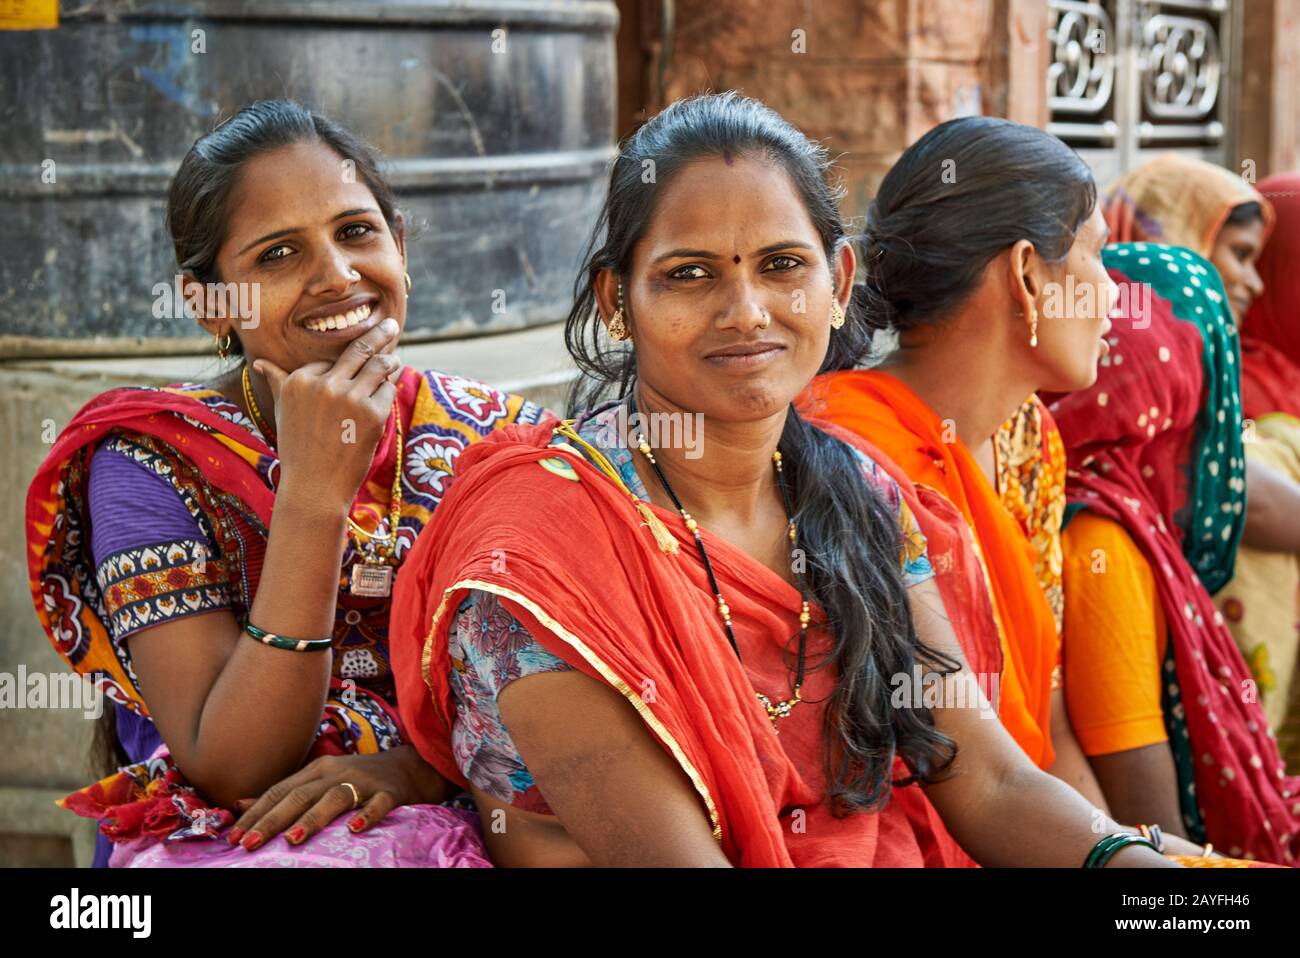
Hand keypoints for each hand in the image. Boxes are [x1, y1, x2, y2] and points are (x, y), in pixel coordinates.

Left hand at [225, 745, 449, 850]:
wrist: (410, 766)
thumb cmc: (359, 778)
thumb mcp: (320, 779)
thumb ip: (285, 791)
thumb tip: (240, 803)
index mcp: (316, 770)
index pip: (279, 791)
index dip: (255, 813)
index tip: (233, 836)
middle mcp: (336, 772)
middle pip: (299, 795)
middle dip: (272, 820)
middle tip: (249, 843)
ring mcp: (363, 782)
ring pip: (333, 799)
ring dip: (312, 819)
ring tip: (292, 840)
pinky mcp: (389, 792)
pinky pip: (377, 804)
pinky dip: (366, 816)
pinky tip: (354, 831)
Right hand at [254, 317, 402, 508]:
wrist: (314, 486)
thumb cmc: (297, 449)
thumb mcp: (283, 411)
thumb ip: (277, 382)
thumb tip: (260, 362)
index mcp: (299, 379)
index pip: (329, 360)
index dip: (343, 363)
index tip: (356, 355)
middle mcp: (324, 384)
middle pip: (358, 350)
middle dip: (379, 334)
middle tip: (391, 324)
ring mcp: (350, 398)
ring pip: (379, 366)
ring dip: (390, 360)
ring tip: (395, 359)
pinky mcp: (372, 414)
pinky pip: (388, 391)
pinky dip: (389, 390)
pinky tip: (389, 391)